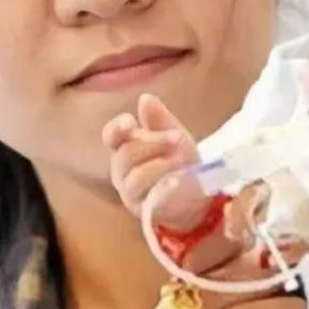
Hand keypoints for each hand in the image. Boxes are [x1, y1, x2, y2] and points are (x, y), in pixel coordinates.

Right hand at [103, 93, 204, 225]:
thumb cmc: (180, 162)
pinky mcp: (144, 210)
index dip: (117, 128)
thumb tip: (145, 97)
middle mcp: (122, 170)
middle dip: (152, 142)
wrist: (197, 195)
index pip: (111, 136)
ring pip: (133, 177)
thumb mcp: (174, 135)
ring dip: (159, 164)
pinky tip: (176, 179)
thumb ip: (159, 119)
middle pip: (125, 154)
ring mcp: (131, 192)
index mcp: (126, 147)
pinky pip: (149, 198)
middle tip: (178, 137)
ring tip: (180, 159)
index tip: (130, 122)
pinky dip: (163, 187)